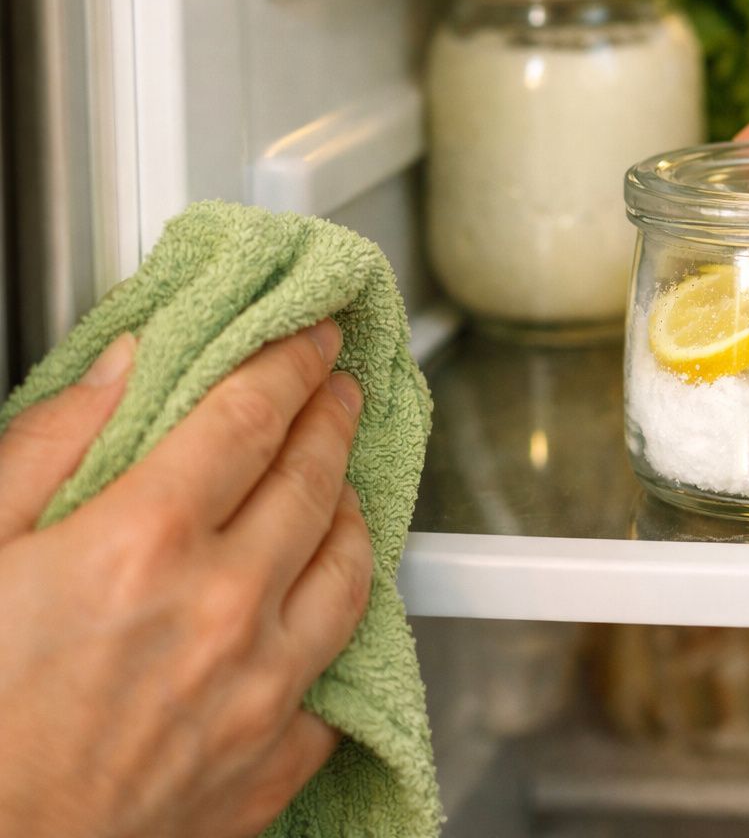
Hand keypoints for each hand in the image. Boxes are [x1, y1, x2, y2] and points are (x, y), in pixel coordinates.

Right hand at [0, 321, 372, 837]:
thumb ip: (48, 446)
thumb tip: (123, 367)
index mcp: (144, 545)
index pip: (252, 418)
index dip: (291, 363)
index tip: (314, 336)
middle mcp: (224, 610)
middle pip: (313, 484)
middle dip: (332, 420)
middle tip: (339, 389)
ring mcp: (261, 689)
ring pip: (351, 574)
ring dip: (353, 515)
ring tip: (344, 485)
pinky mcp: (271, 760)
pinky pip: (338, 679)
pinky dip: (342, 630)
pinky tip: (328, 608)